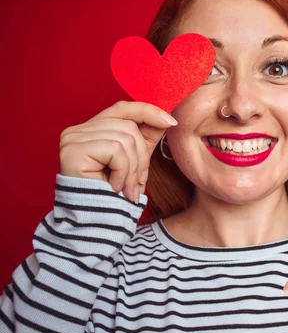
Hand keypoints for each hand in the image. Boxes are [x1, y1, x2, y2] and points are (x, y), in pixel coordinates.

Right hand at [59, 101, 177, 202]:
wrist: (96, 223)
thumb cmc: (114, 195)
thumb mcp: (135, 161)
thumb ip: (146, 138)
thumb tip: (166, 118)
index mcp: (90, 129)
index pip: (123, 108)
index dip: (148, 111)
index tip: (171, 122)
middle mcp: (77, 130)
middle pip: (129, 127)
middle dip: (142, 157)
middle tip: (137, 184)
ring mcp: (72, 139)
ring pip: (125, 139)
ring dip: (133, 169)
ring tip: (126, 189)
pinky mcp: (73, 151)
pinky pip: (115, 151)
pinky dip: (122, 172)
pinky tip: (114, 187)